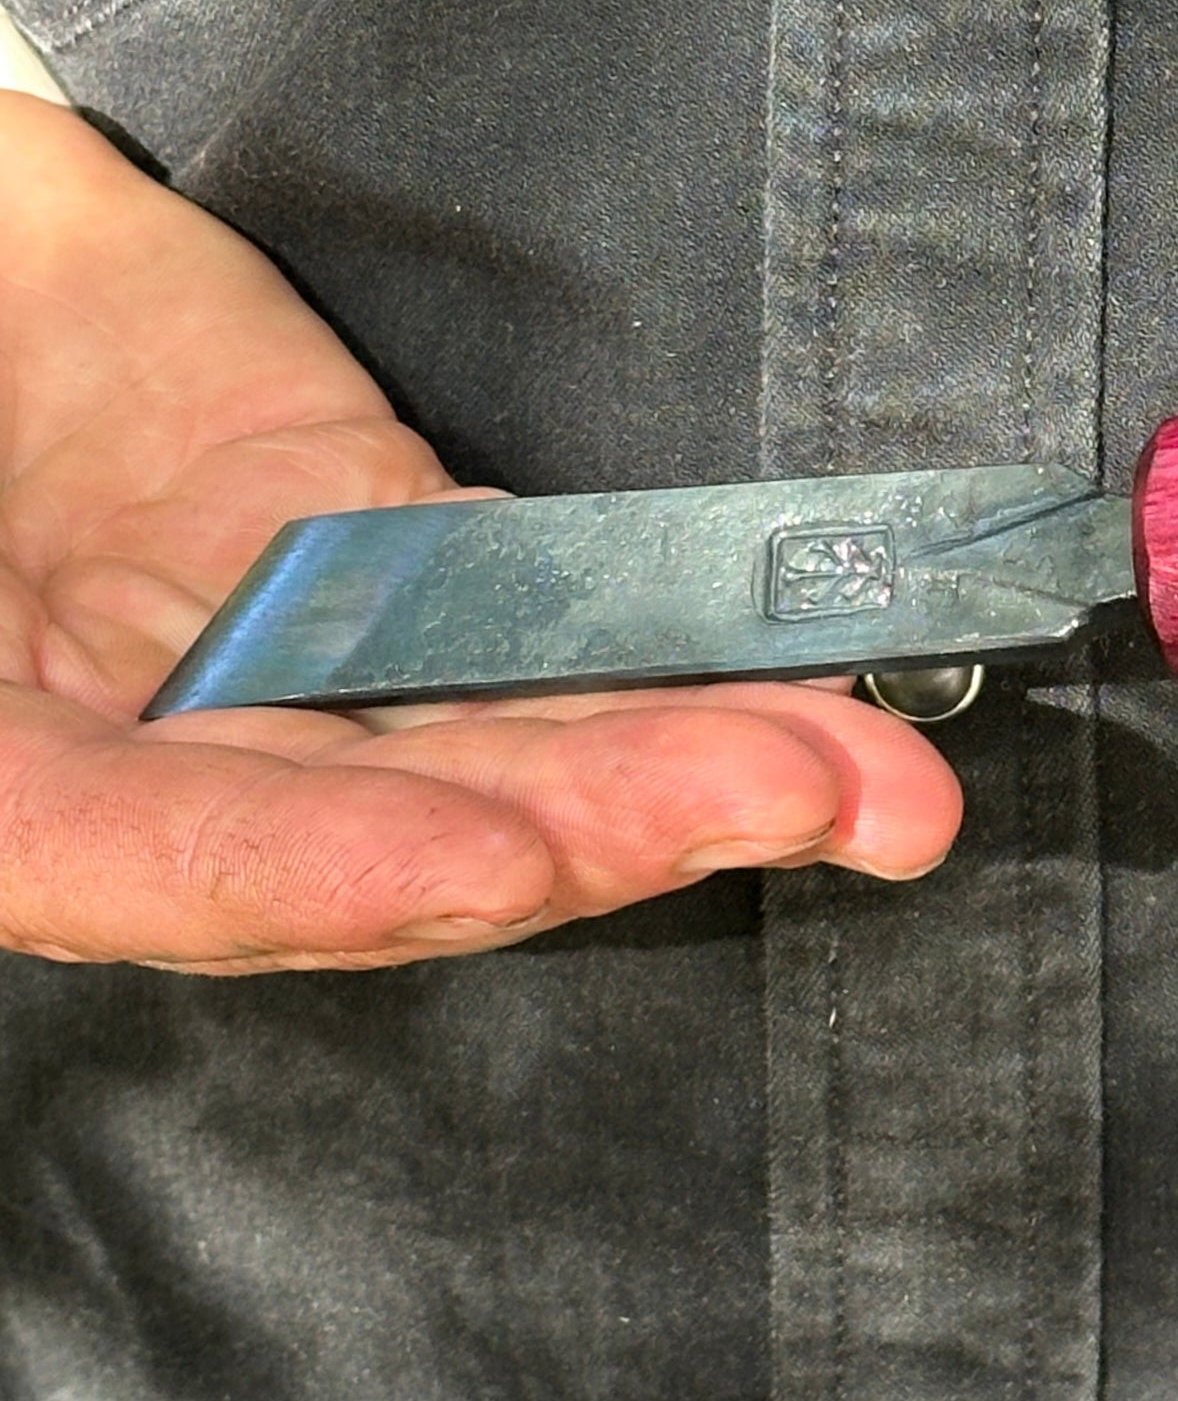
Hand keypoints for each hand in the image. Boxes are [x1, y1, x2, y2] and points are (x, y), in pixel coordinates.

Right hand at [0, 94, 958, 969]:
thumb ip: (25, 725)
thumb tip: (61, 768)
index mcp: (3, 779)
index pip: (159, 858)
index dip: (318, 868)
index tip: (489, 854)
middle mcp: (128, 748)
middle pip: (382, 825)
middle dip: (605, 825)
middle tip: (828, 802)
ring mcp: (253, 647)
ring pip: (484, 733)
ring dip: (687, 756)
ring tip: (868, 771)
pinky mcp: (355, 531)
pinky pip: (509, 606)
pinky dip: (642, 647)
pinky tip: (787, 684)